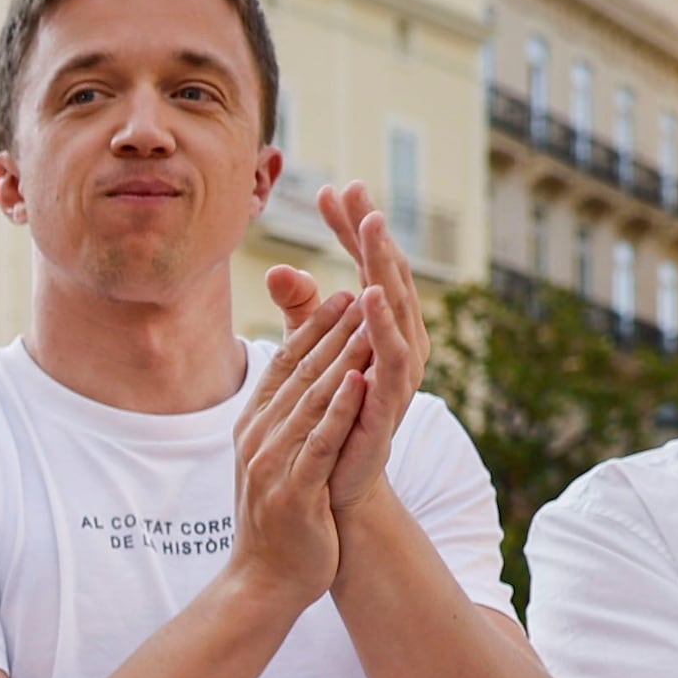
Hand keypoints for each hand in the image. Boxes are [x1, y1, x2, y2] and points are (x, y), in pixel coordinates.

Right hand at [224, 286, 371, 614]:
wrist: (262, 583)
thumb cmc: (277, 522)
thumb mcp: (275, 460)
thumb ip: (285, 418)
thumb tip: (298, 381)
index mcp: (252, 427)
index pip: (282, 366)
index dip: (311, 329)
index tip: (339, 296)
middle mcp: (257, 438)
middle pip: (298, 374)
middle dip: (332, 331)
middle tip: (362, 290)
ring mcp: (274, 464)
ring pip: (312, 399)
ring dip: (342, 358)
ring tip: (369, 323)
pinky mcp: (295, 491)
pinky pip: (321, 441)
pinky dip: (341, 410)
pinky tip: (363, 382)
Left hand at [269, 185, 429, 512]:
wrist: (334, 489)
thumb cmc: (327, 418)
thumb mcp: (309, 355)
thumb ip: (301, 312)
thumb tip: (279, 270)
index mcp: (379, 328)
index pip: (366, 265)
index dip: (351, 229)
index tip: (332, 188)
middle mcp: (397, 343)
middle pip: (388, 275)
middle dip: (372, 235)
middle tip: (357, 194)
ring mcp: (399, 372)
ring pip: (398, 308)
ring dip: (384, 267)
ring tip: (371, 229)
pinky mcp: (391, 402)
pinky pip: (393, 357)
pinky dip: (384, 325)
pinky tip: (370, 295)